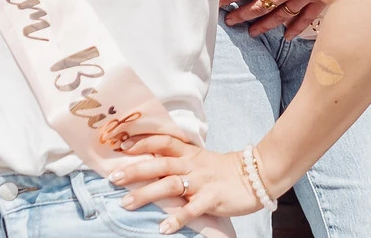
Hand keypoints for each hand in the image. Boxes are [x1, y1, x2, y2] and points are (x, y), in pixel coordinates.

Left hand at [108, 123, 263, 232]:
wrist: (256, 175)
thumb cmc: (224, 170)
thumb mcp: (200, 159)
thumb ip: (179, 160)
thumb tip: (151, 163)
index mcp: (189, 153)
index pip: (163, 141)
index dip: (143, 142)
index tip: (122, 147)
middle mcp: (193, 165)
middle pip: (160, 164)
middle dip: (135, 170)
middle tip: (113, 178)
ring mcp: (202, 182)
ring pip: (170, 185)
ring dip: (146, 194)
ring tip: (126, 203)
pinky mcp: (213, 198)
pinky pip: (192, 209)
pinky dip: (177, 219)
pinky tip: (163, 228)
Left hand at [220, 0, 322, 38]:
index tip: (218, 2)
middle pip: (258, 5)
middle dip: (242, 14)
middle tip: (230, 22)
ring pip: (279, 16)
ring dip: (264, 25)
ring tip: (252, 33)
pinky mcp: (320, 2)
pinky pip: (305, 19)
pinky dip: (295, 29)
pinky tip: (287, 36)